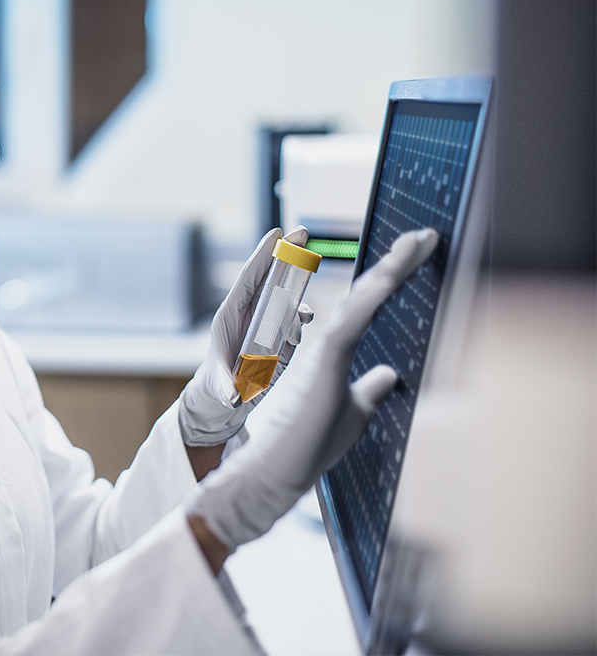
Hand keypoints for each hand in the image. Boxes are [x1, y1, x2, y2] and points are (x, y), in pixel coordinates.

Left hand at [178, 227, 313, 446]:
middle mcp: (249, 313)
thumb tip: (234, 397)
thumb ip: (226, 388)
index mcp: (230, 315)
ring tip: (307, 288)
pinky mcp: (279, 335)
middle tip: (302, 230)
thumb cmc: (217, 387)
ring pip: (284, 295)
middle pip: (269, 277)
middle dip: (285, 253)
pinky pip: (294, 318)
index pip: (247, 278)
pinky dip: (302, 316)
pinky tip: (306, 320)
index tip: (276, 233)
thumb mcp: (219, 387)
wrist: (224, 399)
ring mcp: (265, 322)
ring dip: (298, 286)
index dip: (261, 255)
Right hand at [185, 228, 438, 552]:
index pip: (369, 307)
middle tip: (426, 235)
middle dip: (400, 263)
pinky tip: (394, 273)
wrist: (278, 468)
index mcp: (336, 351)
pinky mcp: (325, 356)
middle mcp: (330, 341)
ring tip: (420, 241)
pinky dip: (375, 294)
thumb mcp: (354, 412)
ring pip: (364, 297)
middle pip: (369, 293)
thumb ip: (370, 390)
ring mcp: (325, 346)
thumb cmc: (308, 445)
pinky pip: (355, 317)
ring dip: (394, 268)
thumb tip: (389, 375)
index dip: (394, 279)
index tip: (419, 254)